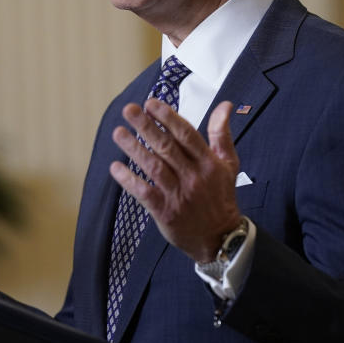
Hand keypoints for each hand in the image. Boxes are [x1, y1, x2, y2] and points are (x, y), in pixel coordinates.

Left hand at [109, 99, 240, 262]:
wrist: (219, 238)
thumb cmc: (220, 196)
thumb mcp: (228, 163)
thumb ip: (222, 133)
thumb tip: (224, 105)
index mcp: (208, 163)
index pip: (187, 135)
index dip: (168, 118)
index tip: (151, 104)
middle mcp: (193, 176)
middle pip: (167, 147)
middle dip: (146, 126)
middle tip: (130, 111)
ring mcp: (179, 194)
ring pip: (154, 167)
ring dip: (134, 148)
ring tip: (118, 133)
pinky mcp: (165, 211)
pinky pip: (144, 192)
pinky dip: (129, 180)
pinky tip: (116, 168)